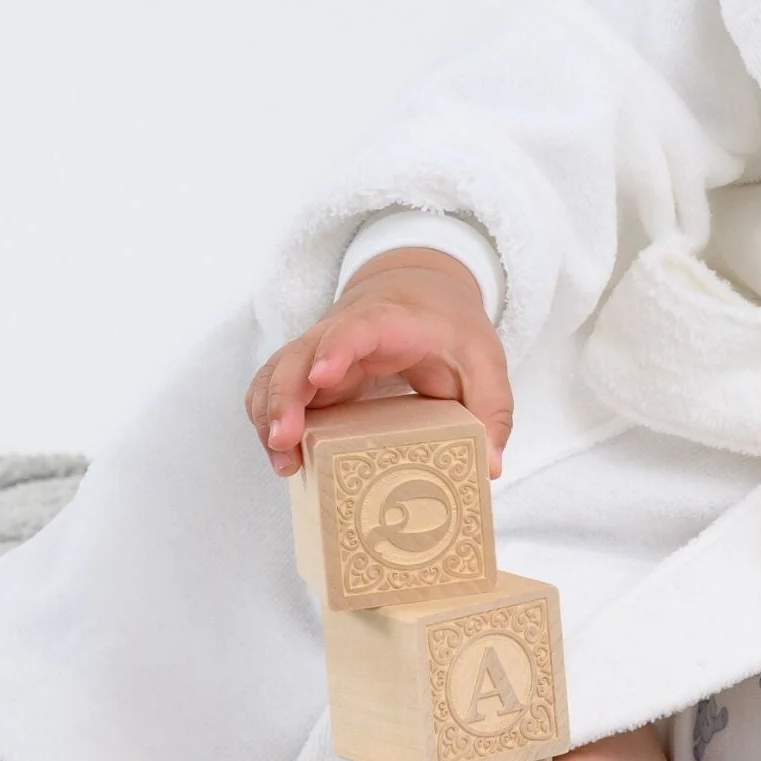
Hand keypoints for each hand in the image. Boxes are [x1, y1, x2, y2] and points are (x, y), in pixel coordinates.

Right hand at [244, 248, 513, 477]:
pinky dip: (267, 419)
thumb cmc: (451, 328)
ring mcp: (320, 352)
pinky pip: (273, 390)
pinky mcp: (309, 374)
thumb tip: (489, 467)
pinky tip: (283, 456)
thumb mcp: (485, 361)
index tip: (322, 377)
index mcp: (390, 323)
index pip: (356, 328)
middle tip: (285, 440)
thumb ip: (493, 409)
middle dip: (285, 395)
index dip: (336, 349)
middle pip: (298, 354)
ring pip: (276, 372)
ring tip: (283, 461)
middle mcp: (343, 333)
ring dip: (269, 413)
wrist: (422, 293)